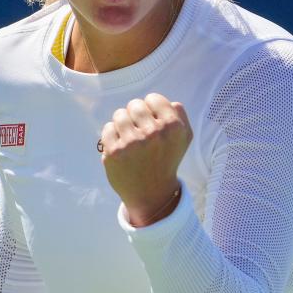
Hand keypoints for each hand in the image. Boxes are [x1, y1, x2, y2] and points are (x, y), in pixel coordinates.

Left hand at [100, 93, 191, 226]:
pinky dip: (112, 136)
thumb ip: (180, 115)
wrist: (151, 193)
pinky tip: (121, 148)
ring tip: (130, 139)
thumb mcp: (184, 139)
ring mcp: (132, 143)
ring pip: (119, 114)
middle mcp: (153, 133)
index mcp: (172, 126)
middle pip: (134, 105)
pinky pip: (108, 128)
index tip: (152, 123)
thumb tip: (169, 102)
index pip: (153, 98)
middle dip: (135, 116)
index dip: (151, 109)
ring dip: (123, 125)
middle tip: (140, 133)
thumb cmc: (166, 160)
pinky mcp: (113, 152)